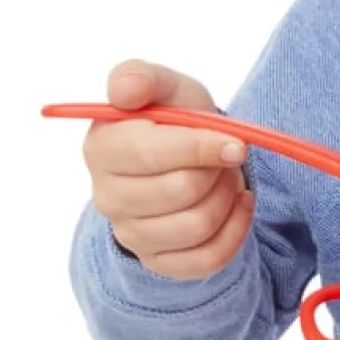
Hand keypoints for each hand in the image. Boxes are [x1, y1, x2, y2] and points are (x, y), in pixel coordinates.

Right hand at [82, 60, 254, 279]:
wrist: (187, 158)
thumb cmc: (173, 119)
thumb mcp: (164, 87)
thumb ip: (141, 78)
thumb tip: (124, 90)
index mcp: (102, 149)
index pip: (150, 155)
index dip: (199, 148)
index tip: (234, 143)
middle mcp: (107, 197)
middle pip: (180, 192)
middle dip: (216, 171)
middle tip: (223, 157)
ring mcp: (131, 234)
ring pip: (198, 226)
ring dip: (227, 198)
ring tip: (224, 178)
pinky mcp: (158, 261)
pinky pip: (207, 259)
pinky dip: (235, 230)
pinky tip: (237, 206)